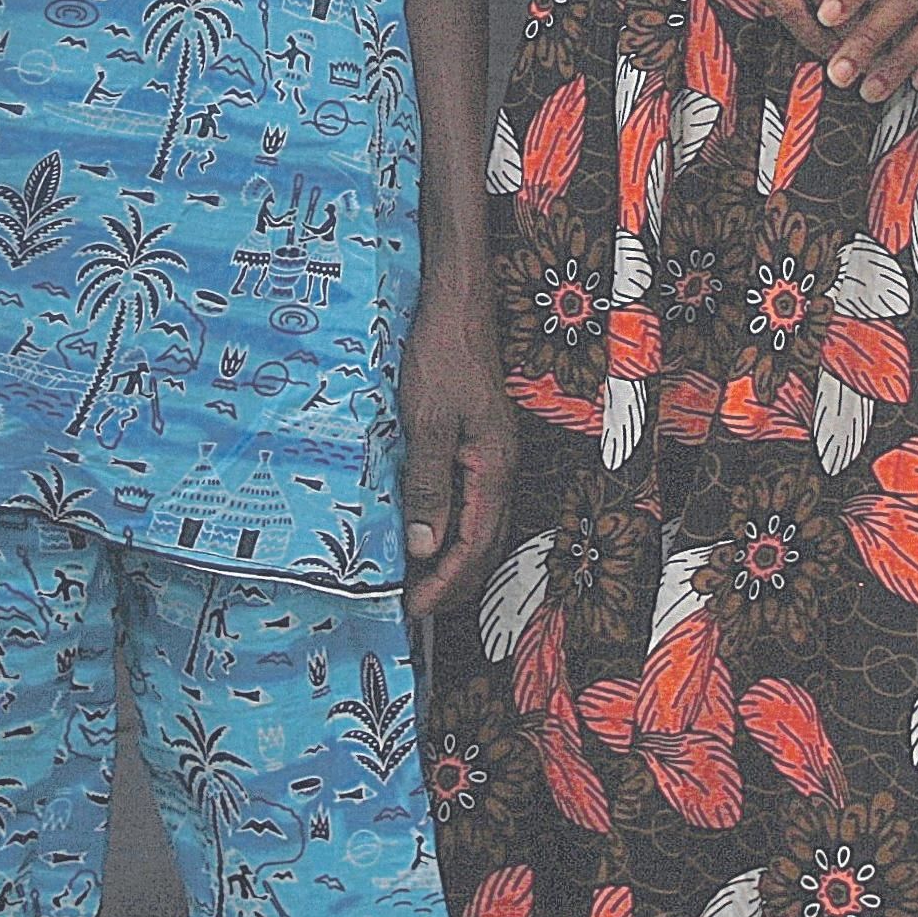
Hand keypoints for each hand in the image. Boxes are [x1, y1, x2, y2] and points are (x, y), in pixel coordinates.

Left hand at [398, 277, 514, 618]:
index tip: (416, 608)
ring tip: (419, 583)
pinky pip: (473, 503)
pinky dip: (453, 531)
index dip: (446, 583)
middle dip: (454, 584)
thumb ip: (428, 486)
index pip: (474, 546)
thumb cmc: (442, 356)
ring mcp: (494, 457)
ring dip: (454, 561)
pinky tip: (429, 534)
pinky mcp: (482, 445)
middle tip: (416, 609)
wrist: (457, 307)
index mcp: (494, 468)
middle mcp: (501, 469)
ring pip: (482, 527)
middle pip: (485, 545)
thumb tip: (425, 547)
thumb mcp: (427, 424)